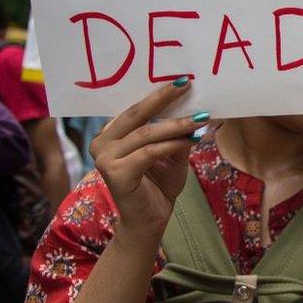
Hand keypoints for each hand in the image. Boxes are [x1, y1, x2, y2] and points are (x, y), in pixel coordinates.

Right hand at [90, 80, 209, 242]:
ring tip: (201, 117)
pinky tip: (193, 139)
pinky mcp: (115, 173)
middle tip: (187, 84)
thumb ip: (177, 133)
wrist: (149, 222)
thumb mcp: (172, 154)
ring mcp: (105, 158)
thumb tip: (196, 108)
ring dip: (177, 124)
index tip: (181, 80)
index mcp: (111, 134)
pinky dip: (174, 143)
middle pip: (136, 114)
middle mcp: (102, 142)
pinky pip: (150, 151)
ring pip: (147, 133)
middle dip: (163, 97)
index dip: (157, 94)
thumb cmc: (159, 186)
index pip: (135, 108)